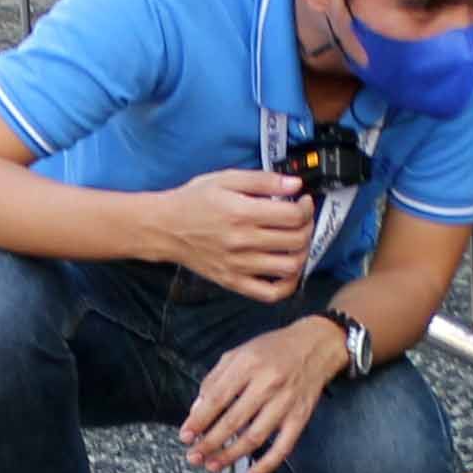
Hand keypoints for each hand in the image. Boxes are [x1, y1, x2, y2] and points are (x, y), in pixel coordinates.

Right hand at [150, 168, 317, 301]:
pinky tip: (287, 270)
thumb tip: (295, 184)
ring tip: (295, 242)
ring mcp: (239, 266)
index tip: (302, 202)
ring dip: (301, 253)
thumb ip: (262, 180)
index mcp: (242, 213)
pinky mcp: (234, 282)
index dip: (306, 208)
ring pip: (290, 267)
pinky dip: (288, 284)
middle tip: (301, 220)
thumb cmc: (193, 201)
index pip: (293, 216)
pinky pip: (270, 293)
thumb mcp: (225, 179)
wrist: (164, 228)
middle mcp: (243, 241)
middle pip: (296, 240)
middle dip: (307, 227)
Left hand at [178, 319, 343, 472]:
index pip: (217, 398)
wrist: (316, 345)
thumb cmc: (274, 349)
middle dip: (209, 443)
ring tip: (212, 465)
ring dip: (230, 456)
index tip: (185, 436)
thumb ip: (215, 379)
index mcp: (248, 365)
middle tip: (194, 456)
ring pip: (254, 437)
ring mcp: (285, 403)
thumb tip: (197, 409)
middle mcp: (267, 384)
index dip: (198, 420)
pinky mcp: (300, 418)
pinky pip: (283, 447)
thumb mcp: (239, 353)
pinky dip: (266, 465)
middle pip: (233, 421)